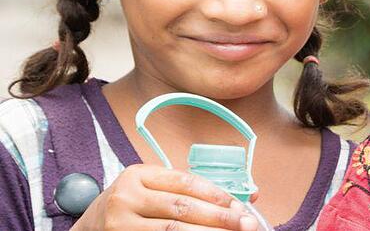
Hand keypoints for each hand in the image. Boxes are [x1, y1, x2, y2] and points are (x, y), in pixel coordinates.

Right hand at [71, 164, 259, 230]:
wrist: (88, 228)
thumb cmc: (130, 205)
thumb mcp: (152, 188)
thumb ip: (192, 189)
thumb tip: (250, 194)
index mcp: (138, 175)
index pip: (184, 182)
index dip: (215, 194)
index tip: (239, 206)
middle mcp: (126, 197)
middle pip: (181, 208)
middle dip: (218, 217)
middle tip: (245, 224)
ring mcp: (120, 224)